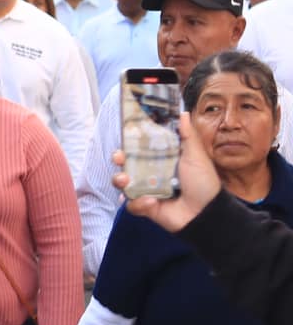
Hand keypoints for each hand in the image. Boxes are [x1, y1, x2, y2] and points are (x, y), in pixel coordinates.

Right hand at [115, 112, 217, 232]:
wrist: (205, 212)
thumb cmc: (203, 182)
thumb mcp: (196, 156)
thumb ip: (186, 135)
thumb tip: (183, 113)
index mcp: (162, 160)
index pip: (140, 149)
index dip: (130, 144)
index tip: (125, 139)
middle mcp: (151, 174)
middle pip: (126, 164)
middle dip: (119, 161)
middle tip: (118, 159)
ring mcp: (145, 191)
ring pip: (123, 184)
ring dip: (120, 181)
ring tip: (125, 181)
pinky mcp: (144, 207)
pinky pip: (131, 204)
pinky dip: (138, 203)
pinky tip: (151, 202)